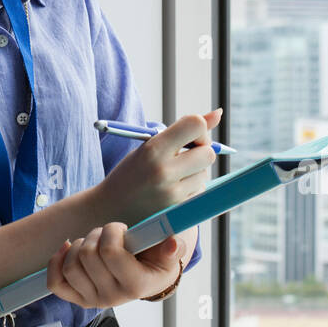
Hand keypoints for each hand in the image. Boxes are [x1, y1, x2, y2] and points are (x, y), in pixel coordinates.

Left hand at [47, 222, 182, 308]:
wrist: (146, 279)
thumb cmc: (156, 262)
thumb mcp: (169, 255)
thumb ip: (174, 248)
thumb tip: (173, 244)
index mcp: (135, 286)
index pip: (110, 252)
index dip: (112, 231)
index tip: (122, 228)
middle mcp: (112, 298)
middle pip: (87, 255)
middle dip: (97, 234)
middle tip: (109, 234)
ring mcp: (93, 300)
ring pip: (70, 265)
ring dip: (80, 244)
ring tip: (95, 242)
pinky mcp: (78, 298)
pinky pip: (55, 282)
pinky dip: (57, 261)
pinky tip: (69, 248)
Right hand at [92, 109, 222, 226]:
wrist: (109, 209)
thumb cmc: (131, 173)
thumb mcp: (149, 146)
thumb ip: (183, 131)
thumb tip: (218, 114)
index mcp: (153, 149)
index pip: (195, 125)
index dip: (199, 128)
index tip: (191, 137)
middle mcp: (164, 171)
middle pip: (208, 153)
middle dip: (201, 152)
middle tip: (185, 156)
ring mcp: (172, 194)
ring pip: (205, 175)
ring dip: (195, 173)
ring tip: (172, 176)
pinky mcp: (177, 212)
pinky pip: (199, 193)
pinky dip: (191, 189)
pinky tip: (171, 191)